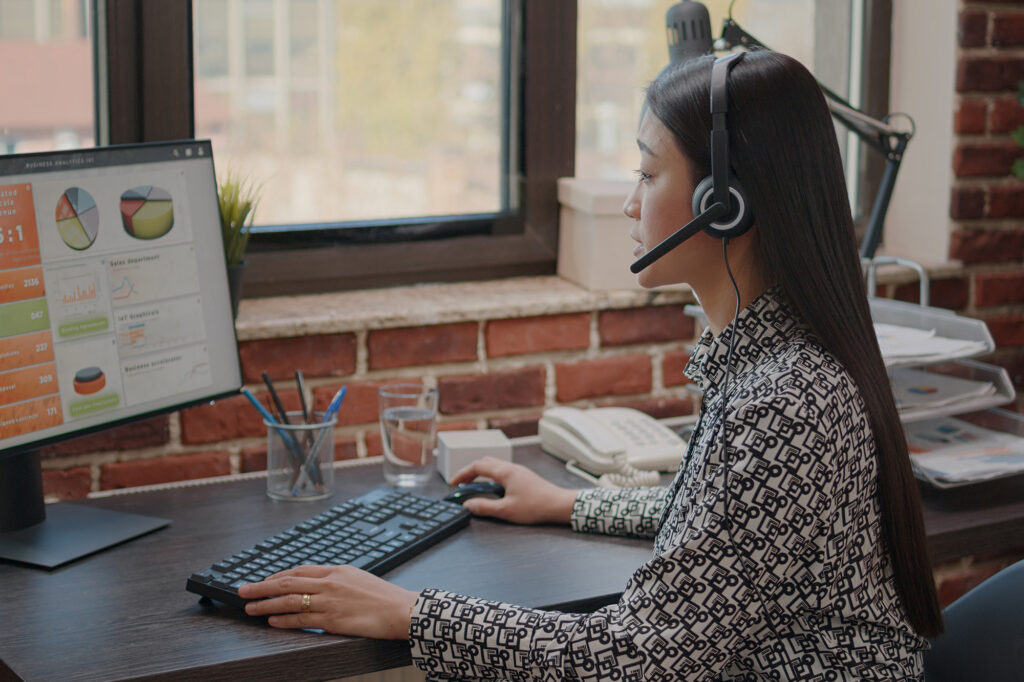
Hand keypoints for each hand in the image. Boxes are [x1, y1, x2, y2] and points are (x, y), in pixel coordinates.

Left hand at [238, 565, 417, 638]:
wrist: (401, 610)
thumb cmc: (384, 597)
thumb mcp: (359, 578)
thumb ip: (337, 580)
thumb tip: (319, 585)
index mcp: (337, 571)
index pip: (300, 570)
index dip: (277, 576)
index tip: (264, 580)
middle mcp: (330, 583)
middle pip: (287, 583)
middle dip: (261, 587)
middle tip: (243, 590)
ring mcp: (330, 602)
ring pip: (289, 602)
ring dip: (265, 604)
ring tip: (249, 608)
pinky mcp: (333, 620)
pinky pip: (302, 620)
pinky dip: (284, 620)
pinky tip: (272, 621)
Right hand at [449, 457, 577, 524]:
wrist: (559, 505)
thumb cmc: (536, 506)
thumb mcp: (506, 510)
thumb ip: (484, 507)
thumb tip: (468, 505)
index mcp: (505, 472)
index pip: (477, 466)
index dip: (462, 474)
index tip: (453, 483)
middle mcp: (512, 467)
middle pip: (485, 462)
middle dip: (470, 471)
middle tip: (462, 484)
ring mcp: (519, 471)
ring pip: (495, 466)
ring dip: (482, 473)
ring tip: (475, 486)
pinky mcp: (524, 477)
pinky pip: (503, 471)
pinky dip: (492, 477)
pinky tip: (493, 490)